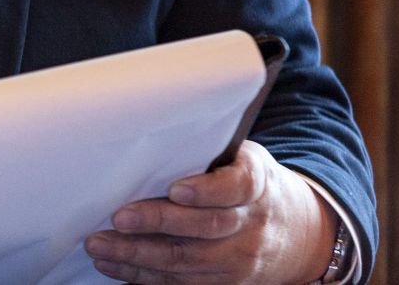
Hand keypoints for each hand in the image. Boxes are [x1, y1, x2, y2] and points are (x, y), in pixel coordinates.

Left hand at [82, 141, 337, 283]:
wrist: (297, 231)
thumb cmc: (249, 181)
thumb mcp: (243, 158)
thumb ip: (208, 150)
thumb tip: (151, 128)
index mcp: (257, 183)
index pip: (238, 186)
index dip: (206, 190)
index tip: (176, 189)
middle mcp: (251, 224)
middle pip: (204, 228)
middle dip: (157, 223)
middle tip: (118, 218)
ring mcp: (241, 260)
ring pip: (187, 262)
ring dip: (139, 255)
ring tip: (101, 246)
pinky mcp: (227, 283)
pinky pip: (182, 284)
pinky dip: (144, 276)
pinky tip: (114, 266)